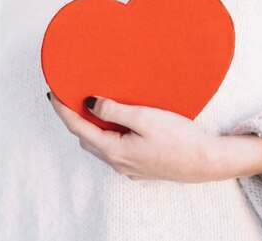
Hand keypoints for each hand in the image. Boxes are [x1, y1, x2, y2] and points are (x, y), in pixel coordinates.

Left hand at [47, 92, 222, 182]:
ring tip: (90, 107)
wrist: (210, 162)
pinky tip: (115, 124)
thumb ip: (112, 110)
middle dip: (74, 118)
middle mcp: (117, 163)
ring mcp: (129, 168)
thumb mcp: (144, 117)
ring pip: (99, 145)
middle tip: (69, 97)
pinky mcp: (141, 168)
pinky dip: (107, 135)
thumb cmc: (180, 139)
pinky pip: (114, 150)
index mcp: (114, 150)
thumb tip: (88, 104)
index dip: (62, 109)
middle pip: (85, 138)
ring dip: (91, 128)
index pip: (77, 127)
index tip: (52, 93)